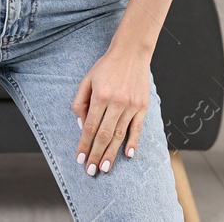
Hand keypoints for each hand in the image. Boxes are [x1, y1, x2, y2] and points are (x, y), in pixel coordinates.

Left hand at [71, 44, 150, 176]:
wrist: (131, 53)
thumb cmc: (106, 67)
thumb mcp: (87, 80)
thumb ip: (81, 102)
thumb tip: (81, 125)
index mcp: (100, 96)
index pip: (90, 127)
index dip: (84, 144)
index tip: (79, 158)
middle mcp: (116, 103)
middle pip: (104, 135)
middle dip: (96, 154)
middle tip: (91, 170)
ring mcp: (131, 106)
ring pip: (120, 135)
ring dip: (111, 153)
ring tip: (104, 167)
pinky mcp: (143, 107)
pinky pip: (137, 128)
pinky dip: (133, 143)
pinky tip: (127, 155)